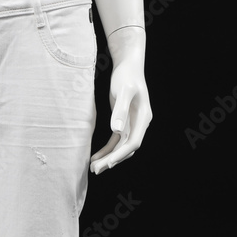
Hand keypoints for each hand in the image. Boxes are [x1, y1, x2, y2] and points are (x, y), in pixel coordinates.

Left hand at [90, 26, 151, 174]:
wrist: (128, 65)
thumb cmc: (127, 75)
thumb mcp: (124, 90)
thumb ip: (121, 109)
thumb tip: (117, 130)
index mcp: (143, 117)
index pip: (134, 141)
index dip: (121, 154)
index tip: (108, 163)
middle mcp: (139, 124)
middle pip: (126, 148)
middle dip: (112, 160)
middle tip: (95, 170)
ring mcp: (131, 124)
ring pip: (120, 147)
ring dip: (108, 158)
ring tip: (93, 168)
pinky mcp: (123, 123)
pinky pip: (115, 141)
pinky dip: (106, 150)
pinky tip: (95, 157)